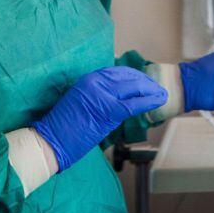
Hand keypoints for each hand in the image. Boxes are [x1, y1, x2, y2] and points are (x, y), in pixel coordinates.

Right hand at [32, 66, 166, 171]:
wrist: (52, 140)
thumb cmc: (64, 127)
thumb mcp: (80, 102)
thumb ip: (98, 97)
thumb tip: (117, 99)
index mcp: (89, 79)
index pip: (118, 72)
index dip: (136, 76)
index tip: (146, 80)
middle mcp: (96, 81)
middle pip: (129, 77)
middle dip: (146, 82)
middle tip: (158, 88)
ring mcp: (102, 94)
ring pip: (134, 88)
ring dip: (151, 91)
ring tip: (162, 94)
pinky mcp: (107, 110)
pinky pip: (134, 104)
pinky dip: (149, 101)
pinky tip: (159, 100)